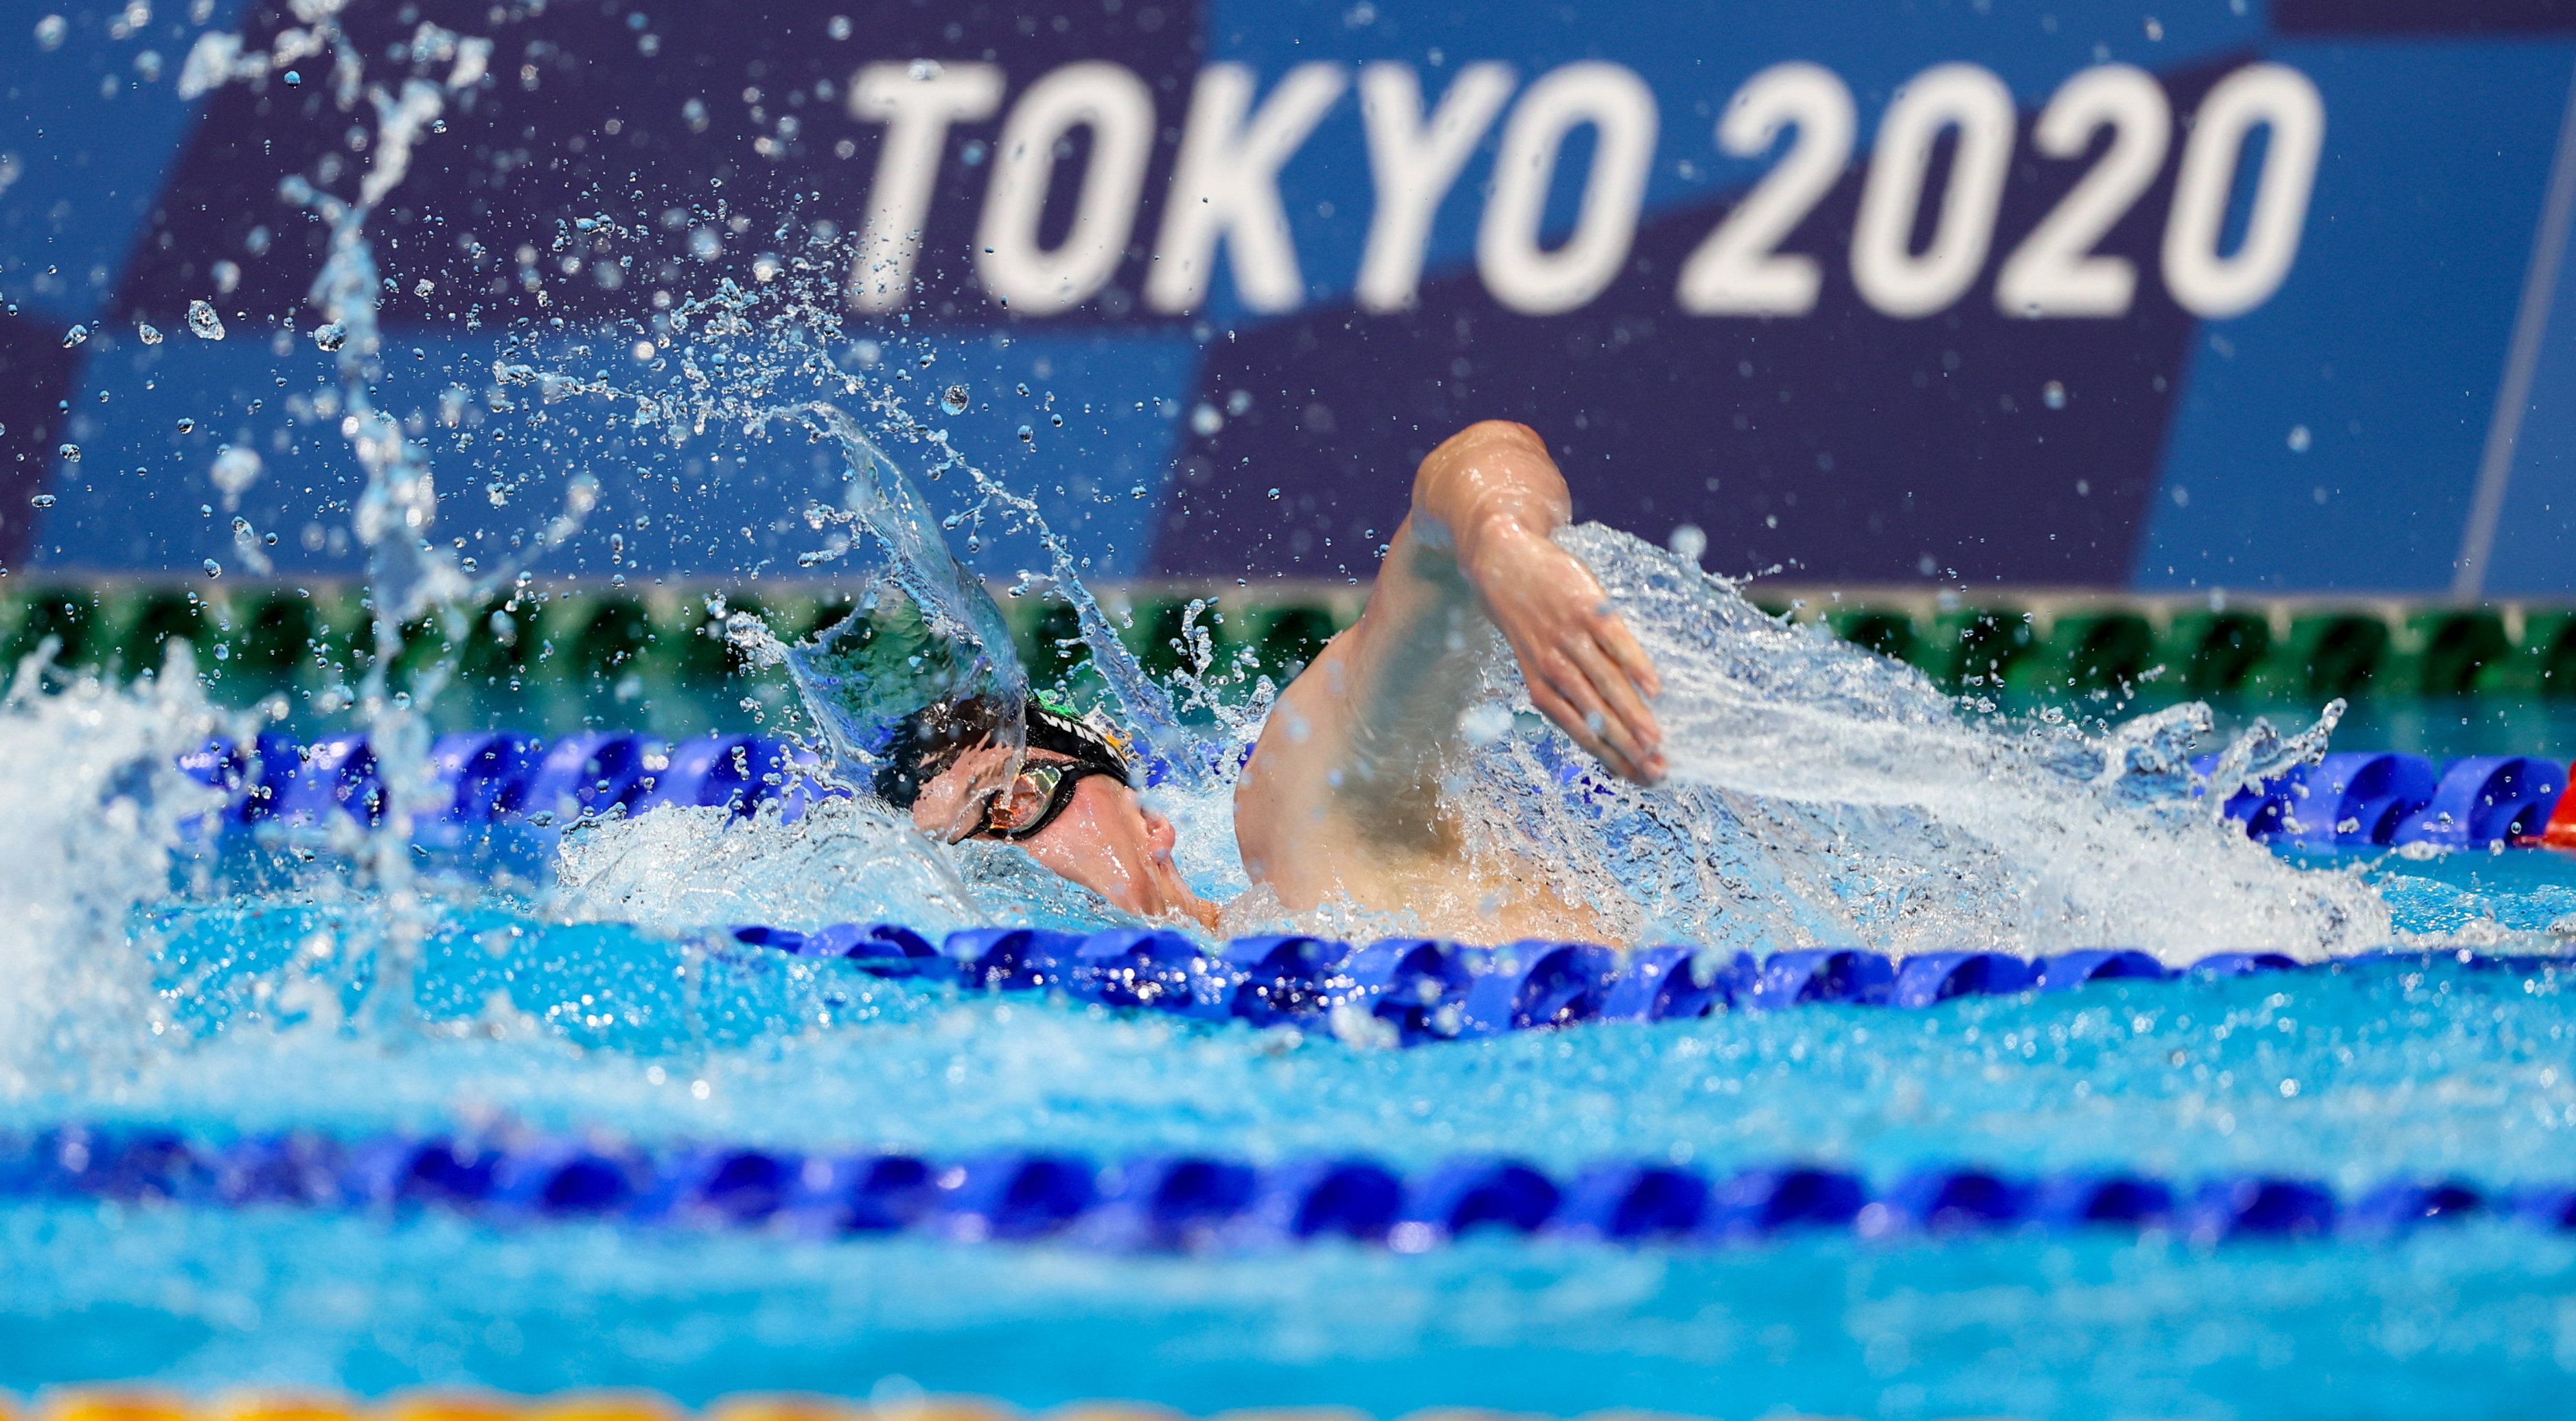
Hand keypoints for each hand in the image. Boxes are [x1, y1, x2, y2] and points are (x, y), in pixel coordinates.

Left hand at [1467, 523, 1665, 782]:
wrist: (1501, 561)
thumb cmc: (1527, 618)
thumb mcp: (1534, 658)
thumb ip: (1565, 688)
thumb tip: (1606, 721)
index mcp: (1541, 686)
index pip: (1581, 731)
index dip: (1610, 758)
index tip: (1640, 780)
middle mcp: (1554, 667)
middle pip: (1597, 715)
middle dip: (1628, 748)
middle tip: (1659, 773)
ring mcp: (1570, 637)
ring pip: (1606, 684)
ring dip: (1633, 716)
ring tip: (1657, 742)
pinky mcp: (1586, 607)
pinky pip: (1614, 641)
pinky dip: (1634, 664)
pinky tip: (1654, 688)